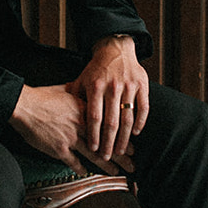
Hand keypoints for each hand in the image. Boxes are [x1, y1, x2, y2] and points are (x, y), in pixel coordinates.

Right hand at [9, 83, 130, 176]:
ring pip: (94, 154)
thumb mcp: (63, 89)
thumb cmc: (41, 97)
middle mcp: (81, 125)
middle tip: (133, 164)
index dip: (121, 137)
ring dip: (106, 165)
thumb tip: (81, 88)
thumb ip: (76, 92)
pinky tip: (86, 173)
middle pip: (106, 142)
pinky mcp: (59, 149)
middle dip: (122, 156)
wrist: (24, 106)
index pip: (108, 126)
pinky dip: (80, 168)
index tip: (132, 144)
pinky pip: (73, 162)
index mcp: (85, 110)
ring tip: (116, 172)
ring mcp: (71, 138)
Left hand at [67, 35, 148, 169]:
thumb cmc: (96, 69)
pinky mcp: (142, 85)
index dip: (94, 135)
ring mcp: (129, 86)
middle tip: (107, 157)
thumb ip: (75, 98)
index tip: (93, 150)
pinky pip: (143, 107)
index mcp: (95, 87)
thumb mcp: (82, 80)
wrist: (115, 49)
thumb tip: (64, 119)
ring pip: (128, 118)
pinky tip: (136, 133)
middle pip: (112, 121)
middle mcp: (112, 87)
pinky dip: (141, 122)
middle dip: (109, 142)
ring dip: (125, 138)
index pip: (95, 117)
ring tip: (121, 151)